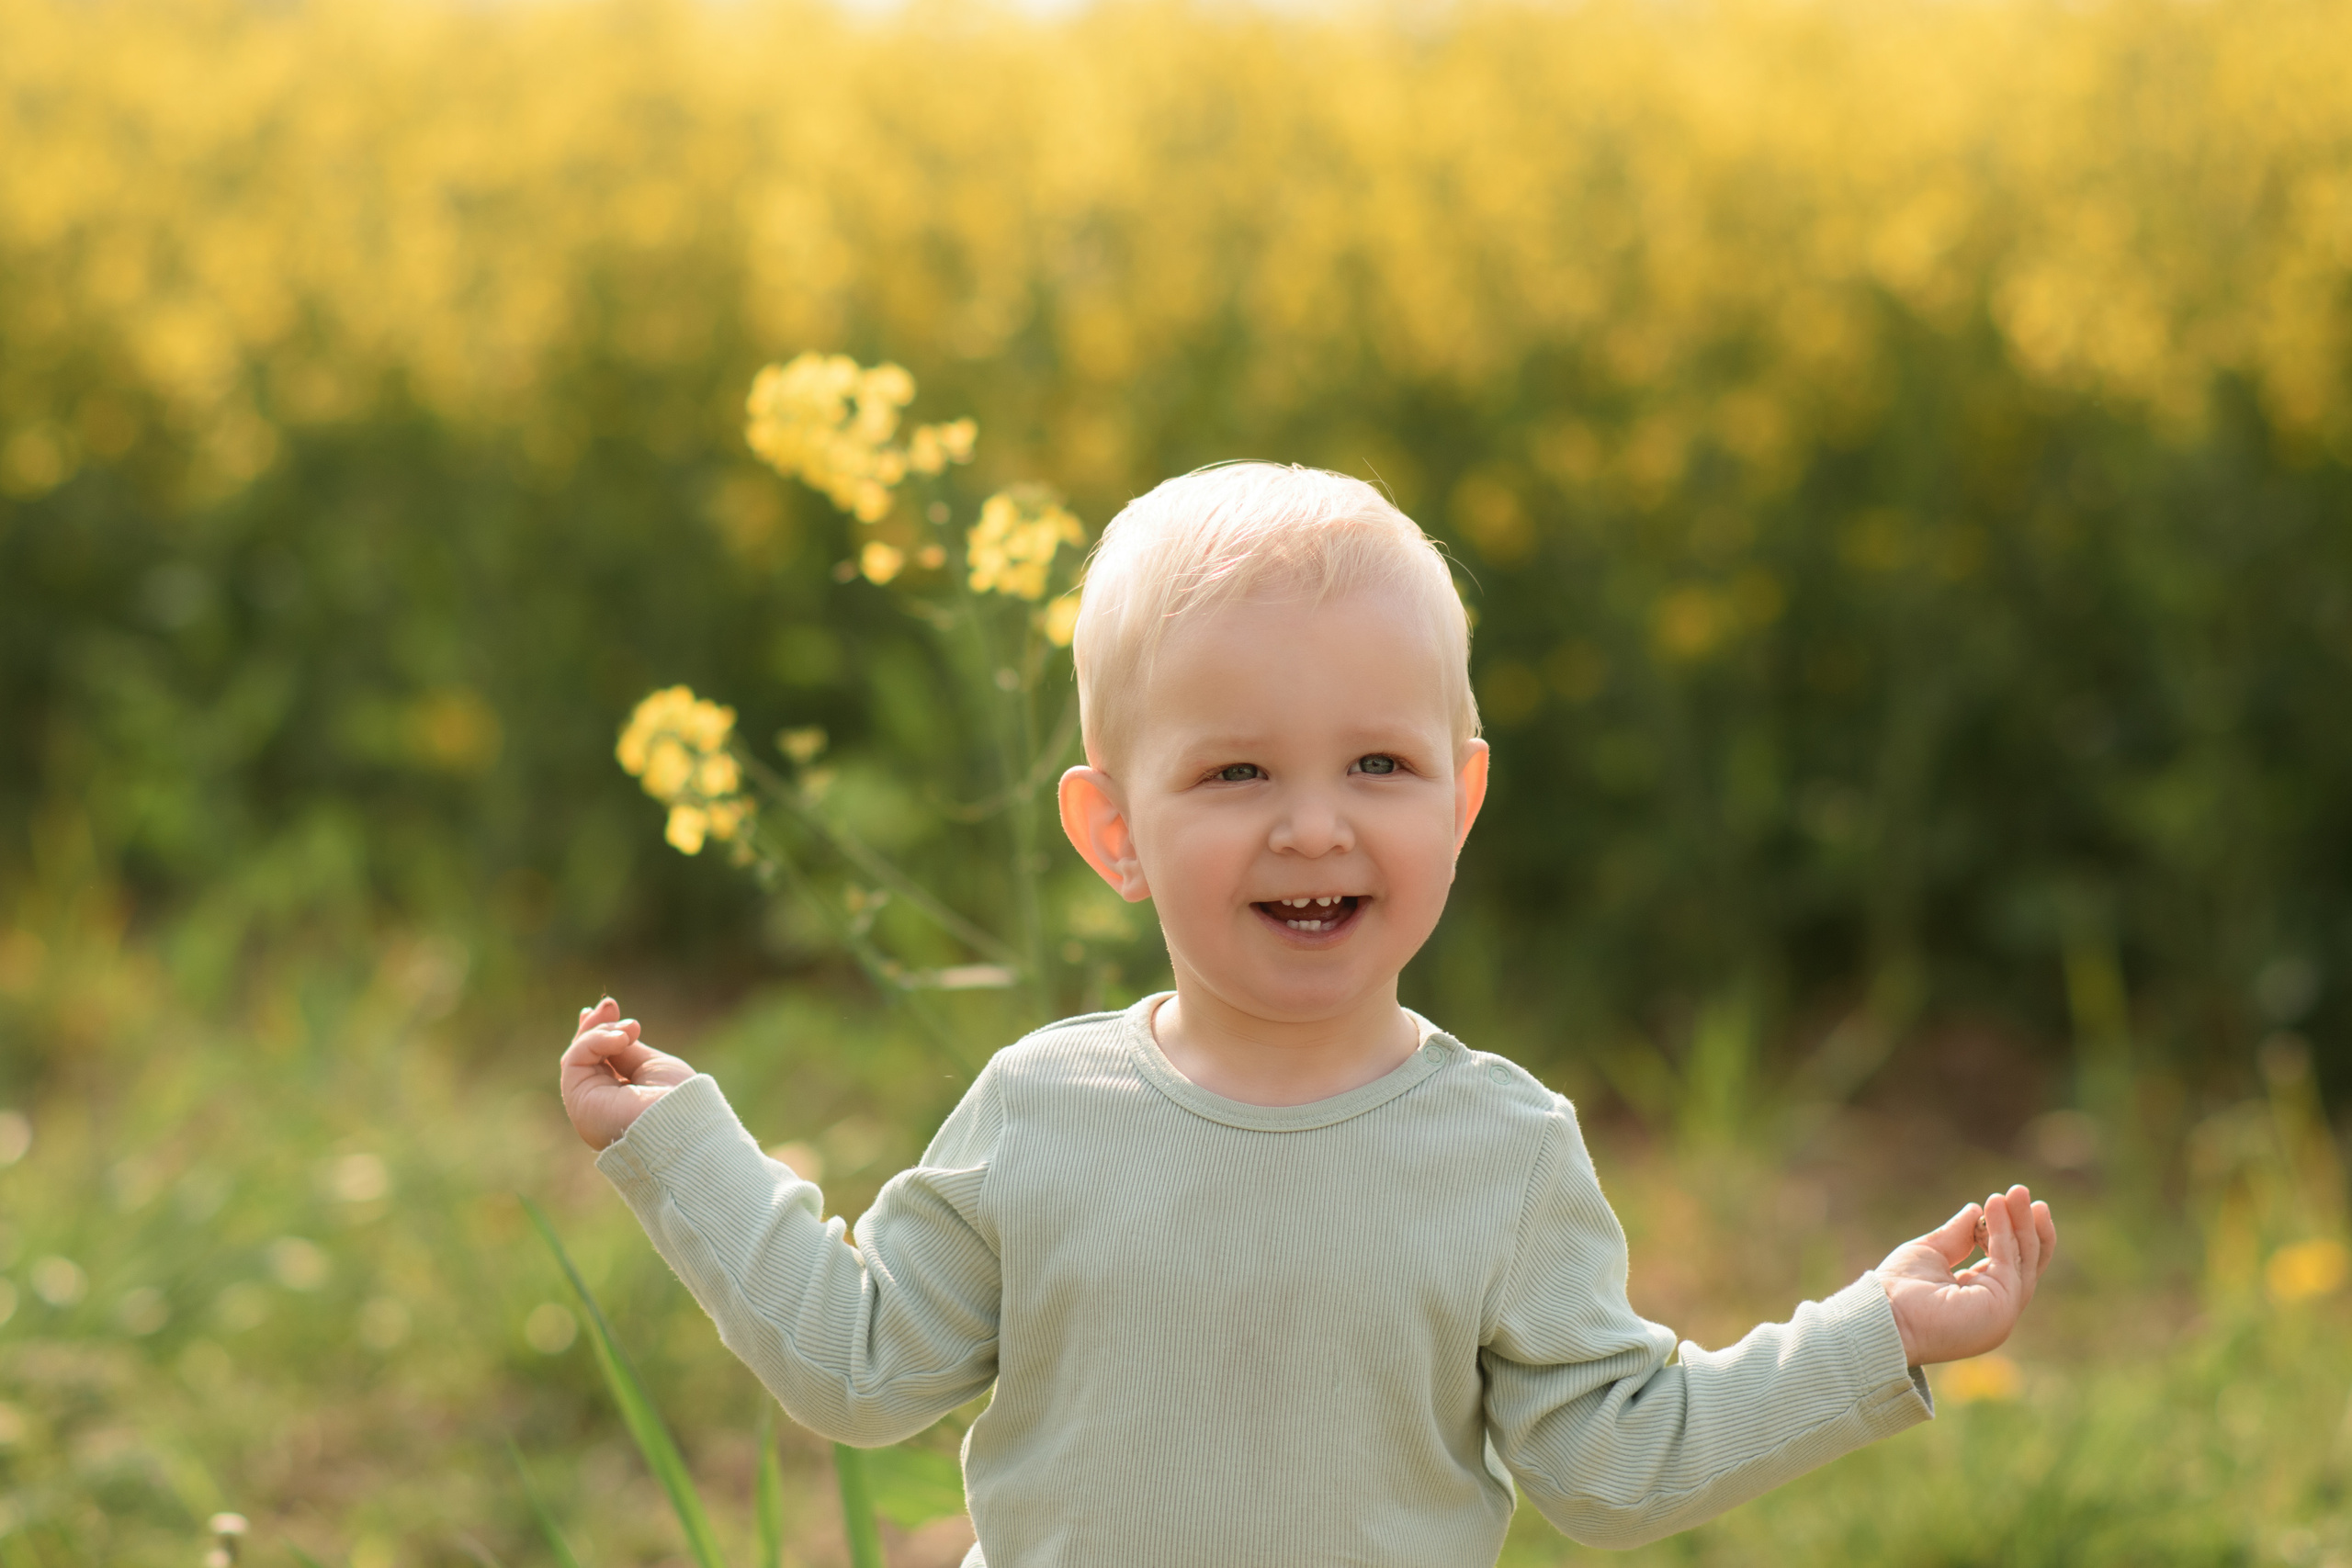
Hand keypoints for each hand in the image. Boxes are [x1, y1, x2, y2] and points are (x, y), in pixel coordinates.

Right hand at [560, 997, 696, 1149]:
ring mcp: (586, 1104)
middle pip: (583, 1058)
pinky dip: (594, 1041)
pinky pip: (575, 1060)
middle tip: (610, 1004)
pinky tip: (621, 1038)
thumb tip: (614, 1033)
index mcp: (618, 1100)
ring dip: (600, 1032)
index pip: (598, 1063)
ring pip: (577, 1056)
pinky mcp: (577, 1100)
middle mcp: (599, 1105)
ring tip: (630, 1030)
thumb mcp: (651, 1066)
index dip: (598, 1034)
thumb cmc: (676, 1097)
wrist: (680, 1121)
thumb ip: (627, 1051)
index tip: (608, 1008)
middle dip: (594, 1027)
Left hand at [1876, 1184, 2056, 1365]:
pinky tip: (1995, 1205)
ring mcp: (2001, 1310)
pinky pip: (2008, 1260)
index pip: (2009, 1265)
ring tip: (2018, 1192)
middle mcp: (1995, 1308)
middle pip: (2025, 1263)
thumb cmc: (1899, 1289)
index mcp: (1979, 1299)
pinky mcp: (2001, 1306)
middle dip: (2028, 1227)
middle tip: (2027, 1195)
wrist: (1883, 1315)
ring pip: (2024, 1261)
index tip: (2010, 1202)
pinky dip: (2004, 1230)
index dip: (2013, 1234)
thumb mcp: (1931, 1253)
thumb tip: (1975, 1209)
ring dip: (2022, 1223)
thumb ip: (1958, 1235)